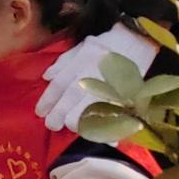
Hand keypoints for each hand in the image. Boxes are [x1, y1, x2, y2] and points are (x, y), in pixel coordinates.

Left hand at [36, 23, 161, 131]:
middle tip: (52, 125)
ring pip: (89, 110)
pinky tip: (104, 137)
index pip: (60, 84)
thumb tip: (47, 77)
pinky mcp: (125, 96)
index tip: (40, 112)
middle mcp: (93, 74)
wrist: (139, 41)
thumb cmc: (108, 44)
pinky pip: (113, 117)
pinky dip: (109, 129)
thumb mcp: (83, 45)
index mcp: (81, 62)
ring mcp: (109, 86)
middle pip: (71, 100)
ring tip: (72, 125)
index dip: (48, 100)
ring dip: (78, 122)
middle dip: (59, 115)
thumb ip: (63, 62)